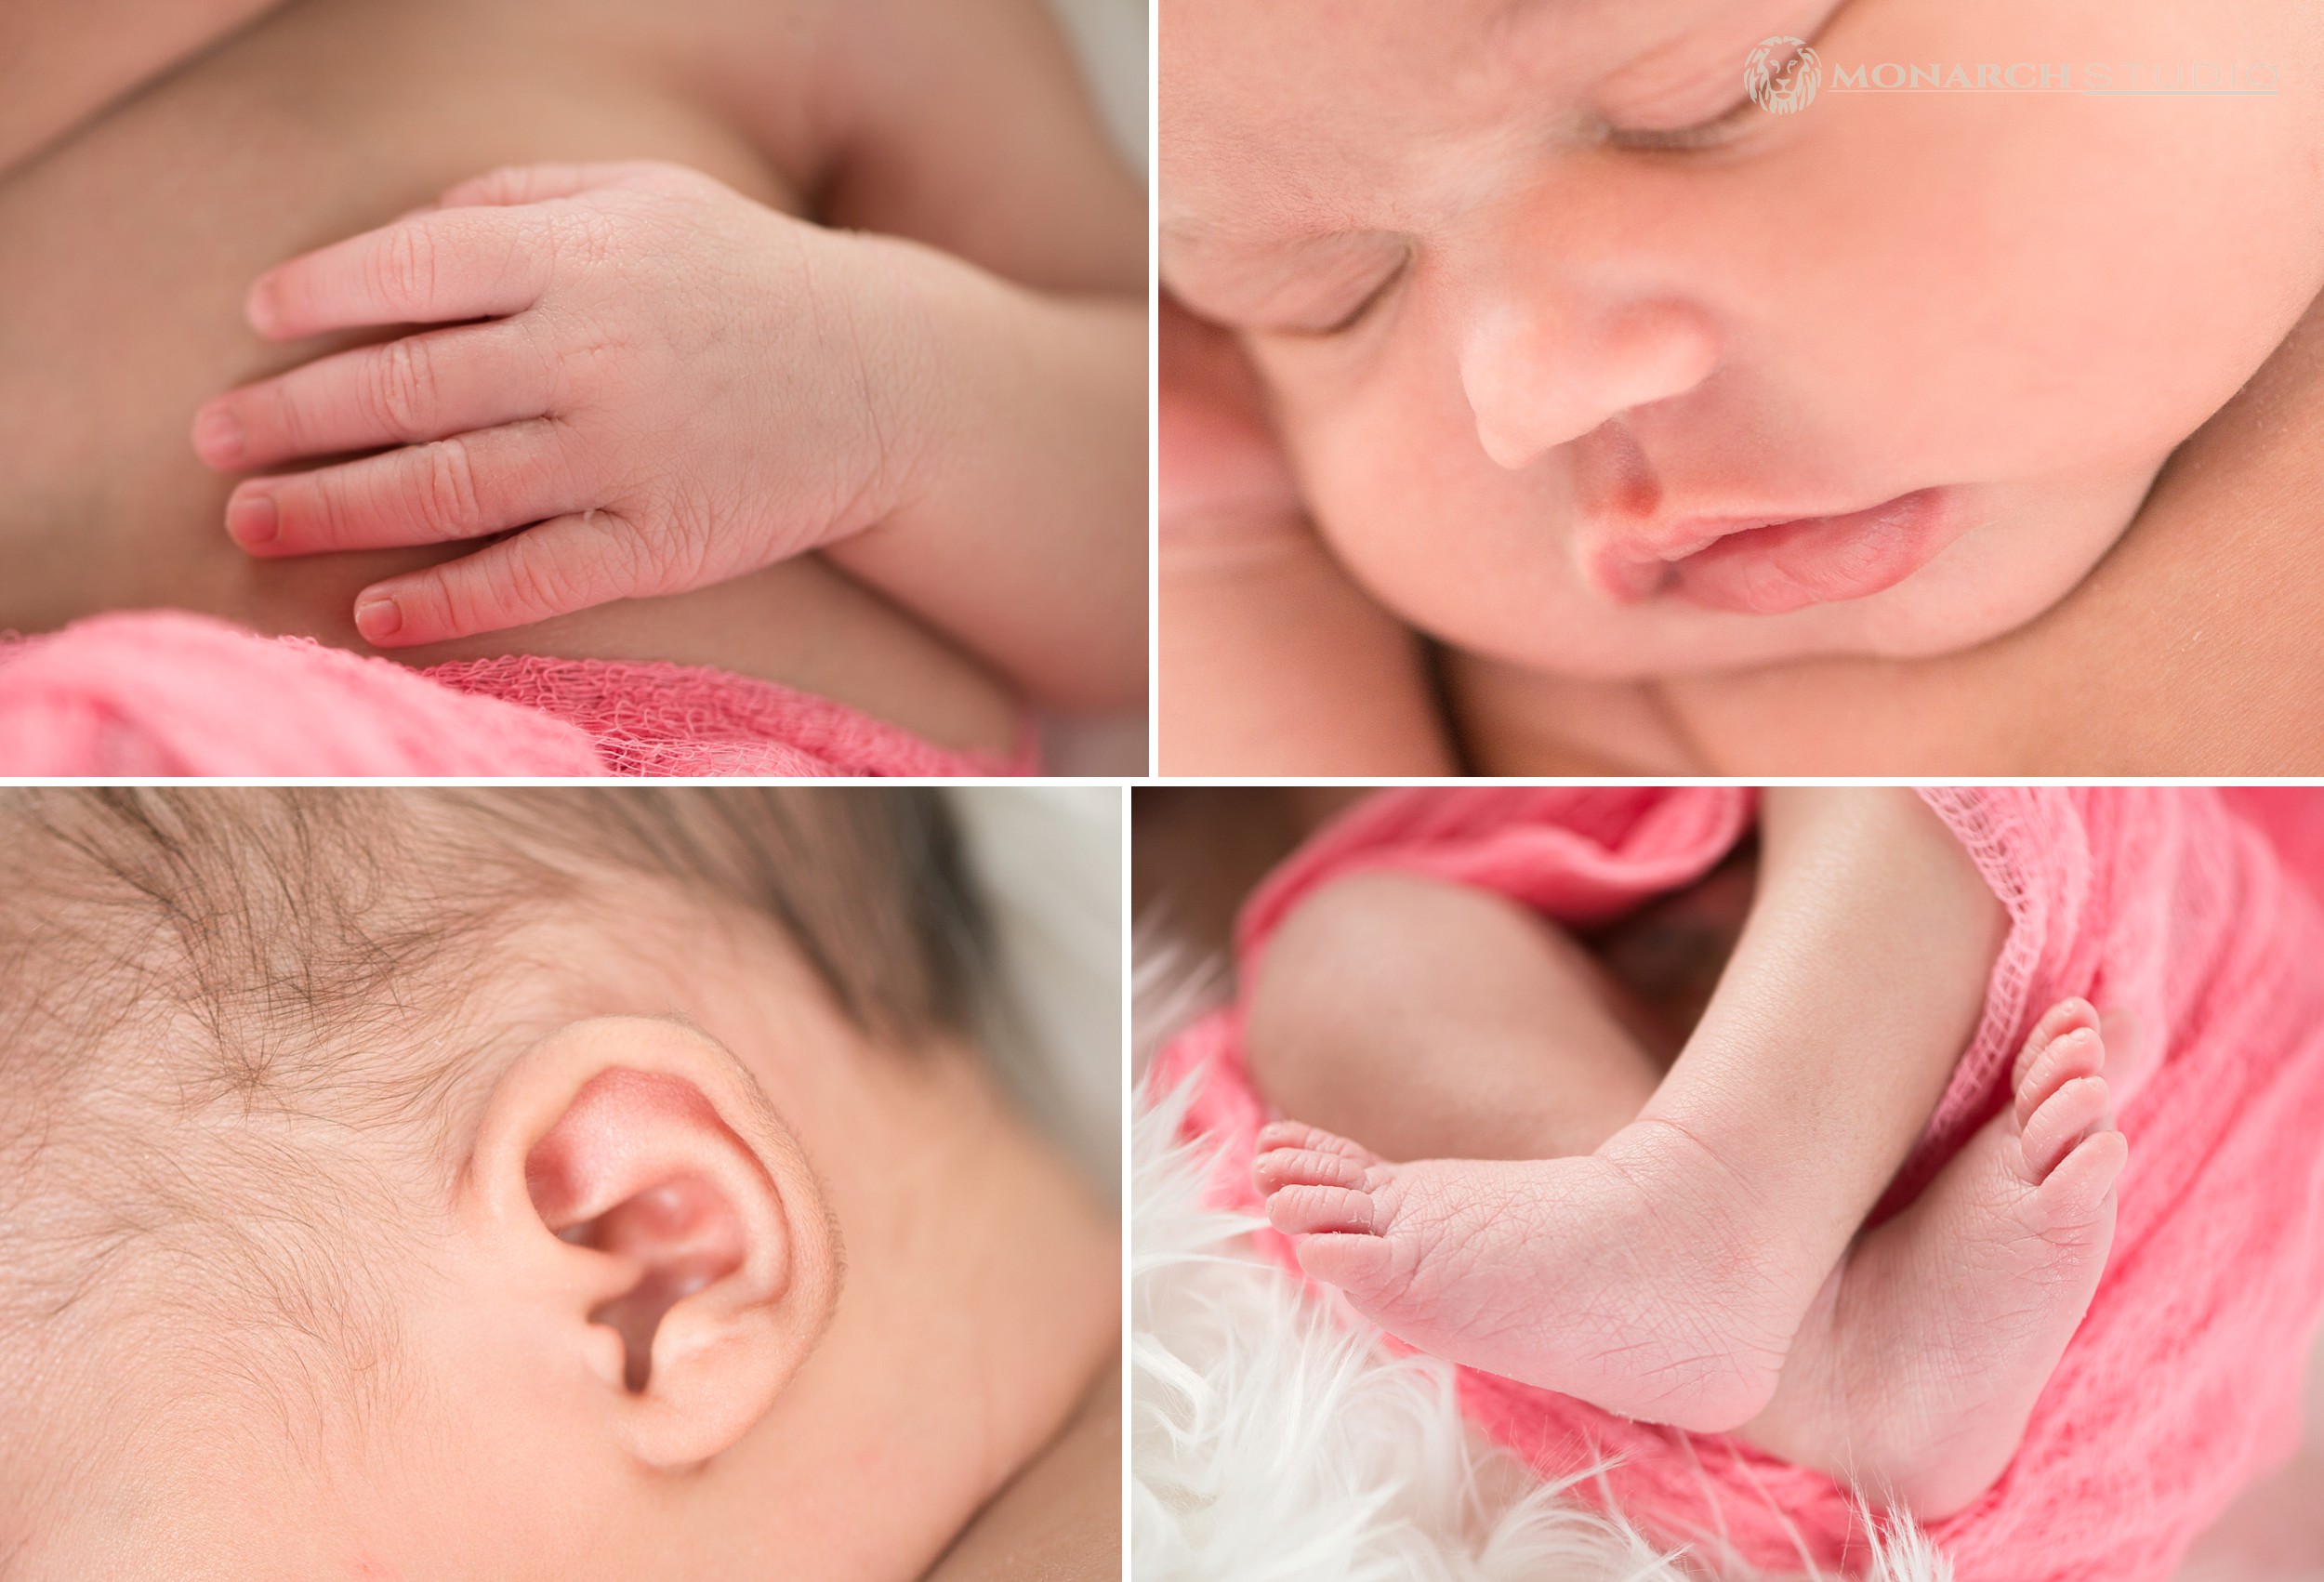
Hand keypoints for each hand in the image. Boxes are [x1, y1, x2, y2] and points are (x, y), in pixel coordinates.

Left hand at [193, 161, 933, 645]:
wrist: (891, 378)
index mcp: (577, 253)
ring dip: (333, 509)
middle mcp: (590, 351)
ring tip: (252, 521)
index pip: (409, 269)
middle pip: (402, 389)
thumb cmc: (748, 280)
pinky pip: (532, 578)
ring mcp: (624, 454)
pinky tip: (374, 614)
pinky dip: (445, 602)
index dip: (318, 297)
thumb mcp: (647, 196)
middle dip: (290, 417)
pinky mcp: (661, 543)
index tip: (259, 321)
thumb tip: (402, 237)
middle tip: (213, 442)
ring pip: (446, 488)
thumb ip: (521, 201)